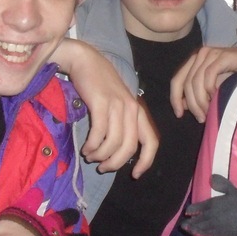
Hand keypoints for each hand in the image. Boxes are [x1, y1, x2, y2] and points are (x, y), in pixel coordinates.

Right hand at [51, 38, 158, 177]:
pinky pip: (99, 133)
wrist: (85, 61)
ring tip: (90, 156)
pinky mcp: (101, 103)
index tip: (134, 174)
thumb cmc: (100, 86)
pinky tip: (86, 148)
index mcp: (139, 111)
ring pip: (114, 143)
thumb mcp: (117, 104)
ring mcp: (117, 105)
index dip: (146, 161)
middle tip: (102, 167)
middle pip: (130, 147)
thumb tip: (117, 153)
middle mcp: (132, 109)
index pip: (152, 141)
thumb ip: (122, 124)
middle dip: (115, 163)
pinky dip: (92, 146)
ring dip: (100, 155)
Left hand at [171, 46, 236, 121]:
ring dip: (200, 100)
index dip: (175, 98)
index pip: (177, 79)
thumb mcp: (215, 86)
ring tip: (209, 112)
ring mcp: (211, 54)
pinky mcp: (222, 56)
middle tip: (201, 118)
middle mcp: (200, 54)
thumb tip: (183, 105)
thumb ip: (199, 93)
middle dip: (191, 104)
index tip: (179, 115)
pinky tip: (217, 97)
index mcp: (195, 60)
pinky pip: (209, 75)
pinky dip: (210, 89)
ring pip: (196, 81)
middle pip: (186, 83)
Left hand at [181, 175, 236, 235]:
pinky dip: (202, 235)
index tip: (188, 211)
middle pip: (198, 220)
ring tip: (187, 229)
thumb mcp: (235, 191)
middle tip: (184, 224)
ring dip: (193, 229)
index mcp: (213, 204)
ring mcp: (215, 228)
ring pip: (201, 229)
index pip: (198, 207)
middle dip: (190, 221)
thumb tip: (211, 177)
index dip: (192, 209)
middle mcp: (211, 217)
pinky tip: (200, 235)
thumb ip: (222, 185)